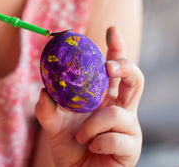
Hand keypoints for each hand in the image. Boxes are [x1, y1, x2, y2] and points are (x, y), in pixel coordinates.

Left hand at [35, 26, 143, 166]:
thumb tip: (43, 91)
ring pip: (119, 113)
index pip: (114, 69)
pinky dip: (99, 142)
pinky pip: (117, 138)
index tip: (111, 30)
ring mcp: (129, 128)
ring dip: (94, 124)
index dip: (116, 49)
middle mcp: (120, 108)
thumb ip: (46, 110)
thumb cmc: (69, 147)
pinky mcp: (131, 148)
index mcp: (104, 98)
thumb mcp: (52, 126)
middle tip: (109, 66)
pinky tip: (92, 148)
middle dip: (125, 67)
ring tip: (81, 136)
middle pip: (135, 79)